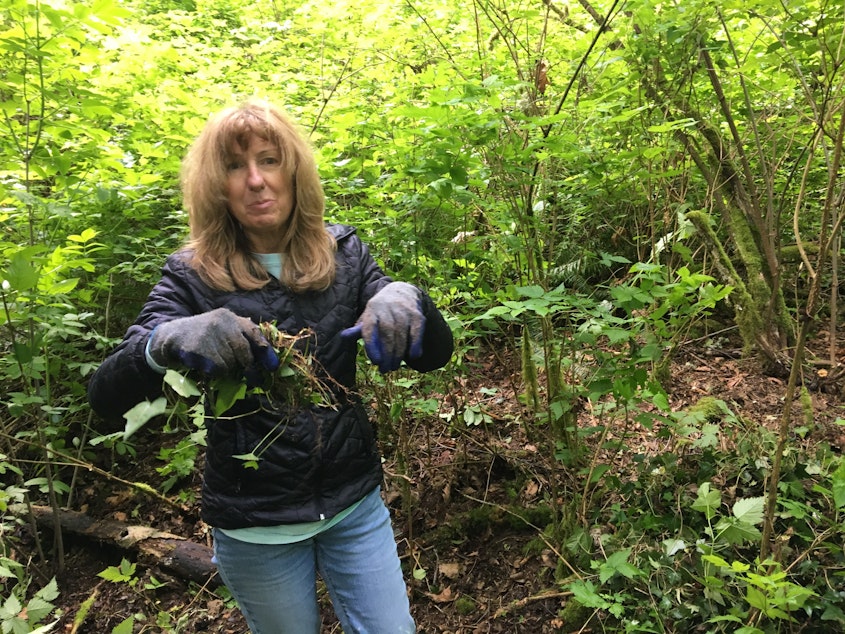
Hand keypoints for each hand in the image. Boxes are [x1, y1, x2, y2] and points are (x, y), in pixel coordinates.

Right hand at [148, 308, 278, 376]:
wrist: (170, 337)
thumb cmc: (202, 337)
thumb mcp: (221, 329)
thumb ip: (240, 337)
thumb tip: (266, 358)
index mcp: (229, 317)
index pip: (253, 332)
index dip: (265, 350)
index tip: (273, 366)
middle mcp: (221, 322)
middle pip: (244, 350)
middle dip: (250, 368)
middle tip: (254, 379)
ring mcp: (209, 334)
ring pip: (230, 362)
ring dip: (227, 369)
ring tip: (215, 362)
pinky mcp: (198, 347)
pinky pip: (216, 368)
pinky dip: (214, 372)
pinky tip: (205, 365)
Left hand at [341, 282, 424, 372]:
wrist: (401, 292)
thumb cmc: (381, 313)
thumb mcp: (368, 318)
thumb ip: (358, 329)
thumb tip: (343, 336)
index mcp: (372, 309)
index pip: (370, 328)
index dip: (372, 346)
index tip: (376, 362)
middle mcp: (387, 307)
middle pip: (387, 333)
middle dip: (387, 354)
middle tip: (385, 369)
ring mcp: (404, 310)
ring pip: (402, 334)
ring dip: (399, 353)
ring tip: (394, 366)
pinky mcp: (417, 314)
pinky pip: (416, 332)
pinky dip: (415, 344)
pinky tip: (413, 356)